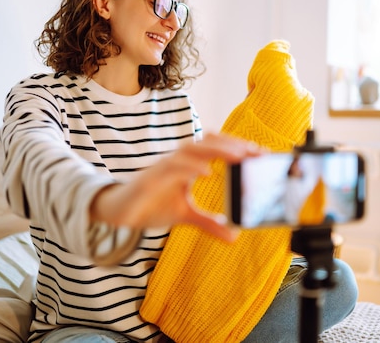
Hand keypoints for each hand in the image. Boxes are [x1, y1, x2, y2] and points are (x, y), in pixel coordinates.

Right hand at [90, 133, 263, 241]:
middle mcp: (177, 160)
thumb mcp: (185, 216)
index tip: (260, 153)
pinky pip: (172, 167)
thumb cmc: (151, 205)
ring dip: (216, 151)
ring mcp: (164, 167)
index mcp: (188, 165)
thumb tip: (234, 236)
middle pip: (208, 143)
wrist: (119, 212)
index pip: (215, 148)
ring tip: (238, 155)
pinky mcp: (151, 178)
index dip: (237, 147)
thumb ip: (209, 222)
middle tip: (256, 151)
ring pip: (192, 150)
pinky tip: (207, 172)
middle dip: (233, 145)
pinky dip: (190, 167)